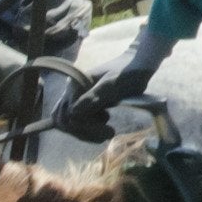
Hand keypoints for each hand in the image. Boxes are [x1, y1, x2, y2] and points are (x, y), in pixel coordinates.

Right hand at [57, 25, 177, 141]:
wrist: (137, 67)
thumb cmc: (127, 74)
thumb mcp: (112, 86)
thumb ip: (94, 98)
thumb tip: (73, 113)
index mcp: (75, 85)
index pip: (69, 115)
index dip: (85, 126)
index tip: (109, 130)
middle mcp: (72, 92)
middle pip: (64, 121)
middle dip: (84, 132)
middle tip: (108, 134)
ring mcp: (77, 99)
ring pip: (70, 124)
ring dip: (87, 133)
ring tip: (109, 132)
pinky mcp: (84, 105)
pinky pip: (78, 122)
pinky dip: (89, 130)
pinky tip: (105, 127)